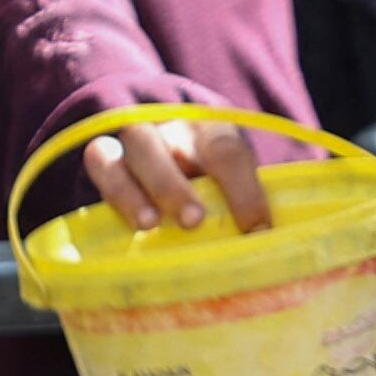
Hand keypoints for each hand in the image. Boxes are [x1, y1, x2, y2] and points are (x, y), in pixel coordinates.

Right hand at [85, 115, 277, 233]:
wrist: (160, 149)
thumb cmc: (206, 183)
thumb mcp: (231, 183)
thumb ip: (250, 204)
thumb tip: (273, 246)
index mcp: (215, 131)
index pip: (230, 151)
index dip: (245, 190)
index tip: (257, 231)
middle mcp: (177, 128)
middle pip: (178, 144)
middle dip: (184, 182)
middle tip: (193, 220)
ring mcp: (138, 137)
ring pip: (137, 147)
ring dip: (144, 185)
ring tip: (149, 224)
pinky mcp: (104, 153)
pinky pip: (101, 160)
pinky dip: (114, 188)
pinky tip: (126, 222)